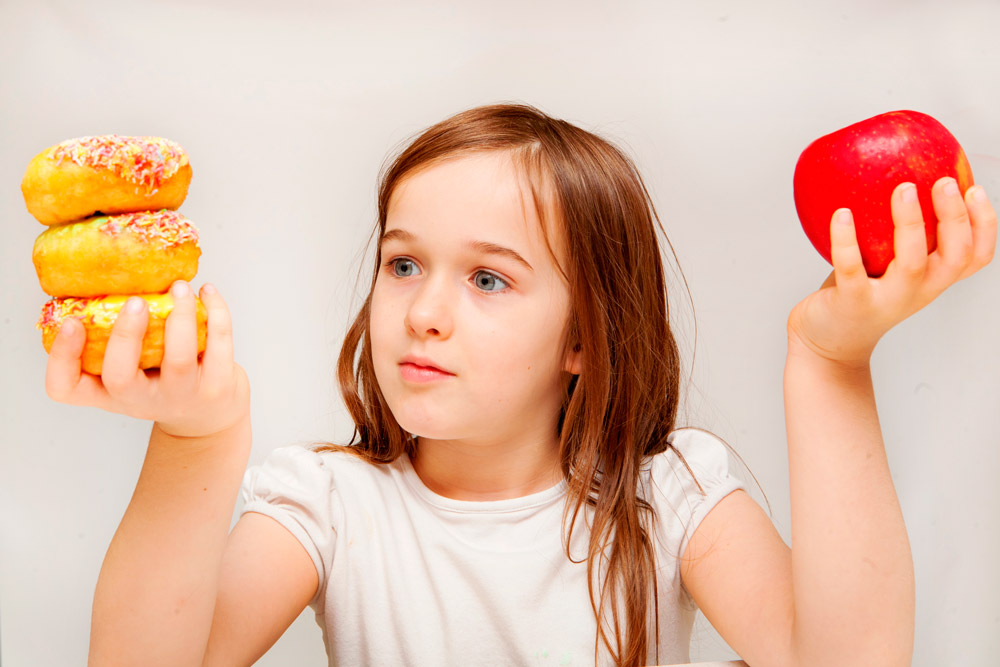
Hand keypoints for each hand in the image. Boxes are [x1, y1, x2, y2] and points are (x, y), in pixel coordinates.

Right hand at [44, 281, 250, 438]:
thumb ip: (118, 341)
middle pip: (120, 377)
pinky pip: (219, 345)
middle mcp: (141, 400)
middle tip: (135, 302)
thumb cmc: (163, 384)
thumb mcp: (132, 373)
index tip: (71, 323)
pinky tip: (208, 292)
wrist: (209, 419)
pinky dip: (216, 312)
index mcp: (110, 393)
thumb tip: (114, 277)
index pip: (66, 388)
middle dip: (126, 335)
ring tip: (179, 287)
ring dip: (180, 316)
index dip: (61, 357)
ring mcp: (181, 395)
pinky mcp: (217, 387)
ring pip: (178, 359)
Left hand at [787, 177, 996, 365]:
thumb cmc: (858, 295)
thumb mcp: (887, 266)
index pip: (976, 256)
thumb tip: (894, 175)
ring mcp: (887, 299)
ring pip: (911, 261)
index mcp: (932, 280)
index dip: (985, 224)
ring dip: (911, 222)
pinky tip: (842, 213)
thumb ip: (896, 235)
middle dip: (956, 217)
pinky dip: (846, 239)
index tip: (976, 188)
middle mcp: (918, 291)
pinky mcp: (852, 303)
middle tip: (944, 181)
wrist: (827, 344)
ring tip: (903, 188)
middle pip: (955, 256)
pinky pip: (851, 267)